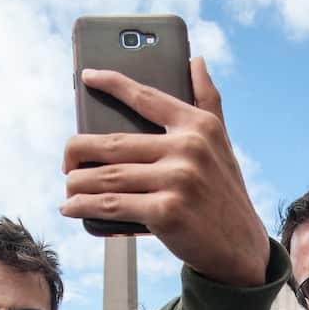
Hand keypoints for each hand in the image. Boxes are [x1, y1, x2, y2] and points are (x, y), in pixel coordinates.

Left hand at [61, 58, 268, 288]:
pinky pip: (112, 206)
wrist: (241, 249)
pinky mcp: (166, 212)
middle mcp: (189, 148)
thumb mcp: (222, 144)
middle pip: (112, 142)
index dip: (112, 83)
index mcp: (198, 126)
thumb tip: (195, 60)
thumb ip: (208, 101)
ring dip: (76, 183)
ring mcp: (177, 180)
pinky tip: (70, 207)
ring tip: (68, 186)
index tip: (87, 77)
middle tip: (67, 161)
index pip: (146, 97)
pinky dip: (84, 207)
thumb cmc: (224, 194)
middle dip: (78, 151)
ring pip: (107, 176)